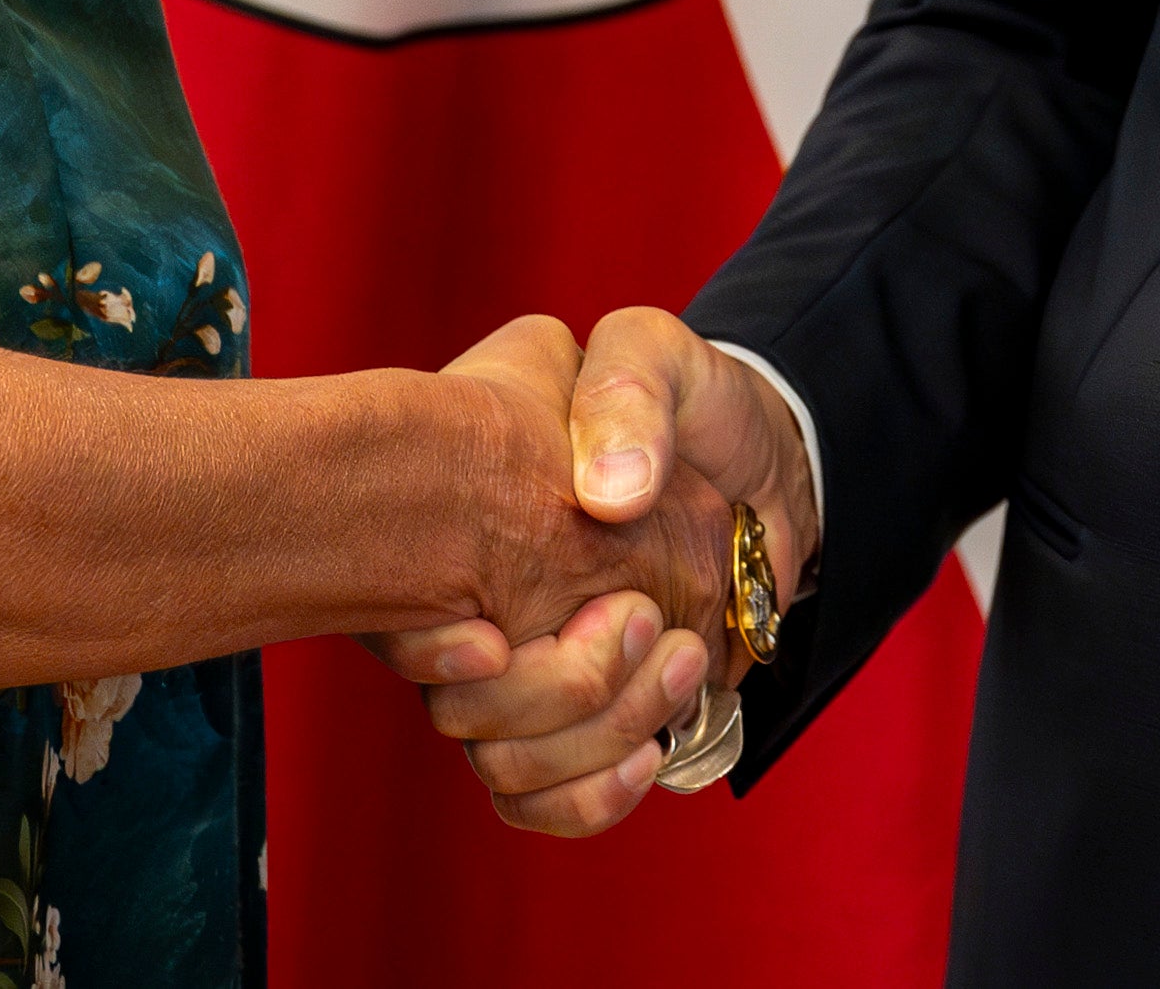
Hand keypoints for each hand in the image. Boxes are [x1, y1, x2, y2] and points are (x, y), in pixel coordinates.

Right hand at [379, 309, 820, 835]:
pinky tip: (648, 754)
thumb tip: (608, 495)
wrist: (758, 467)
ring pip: (506, 764)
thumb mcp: (655, 357)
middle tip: (647, 619)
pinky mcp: (579, 723)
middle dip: (561, 687)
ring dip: (599, 731)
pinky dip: (592, 797)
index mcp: (472, 514)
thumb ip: (627, 393)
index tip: (491, 641)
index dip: (425, 645)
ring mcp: (527, 671)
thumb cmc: (688, 405)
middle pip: (461, 711)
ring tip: (683, 658)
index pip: (401, 611)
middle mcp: (482, 602)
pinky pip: (542, 802)